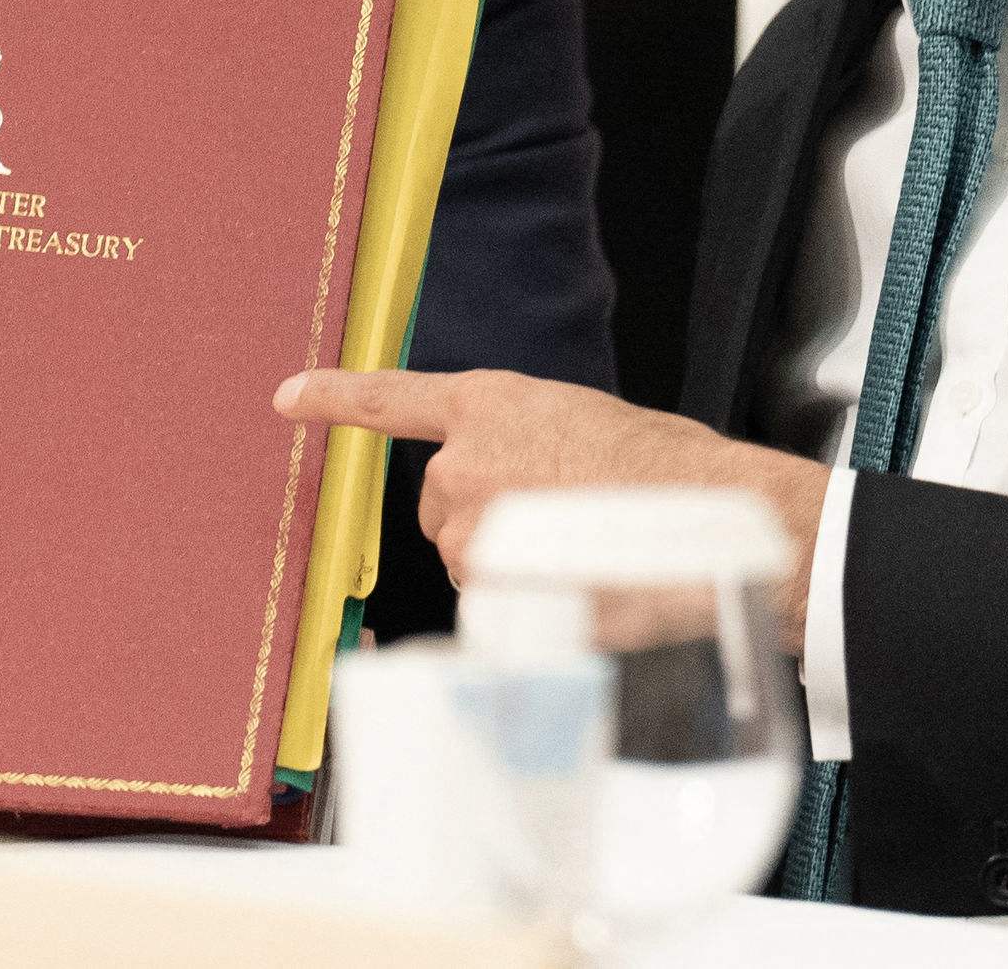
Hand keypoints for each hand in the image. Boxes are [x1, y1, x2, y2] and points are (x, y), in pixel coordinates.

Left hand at [274, 367, 828, 648]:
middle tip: (564, 523)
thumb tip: (527, 492)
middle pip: (442, 507)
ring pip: (469, 562)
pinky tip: (578, 592)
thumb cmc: (674, 475)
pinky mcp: (489, 590)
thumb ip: (531, 449)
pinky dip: (524, 609)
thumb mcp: (590, 428)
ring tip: (584, 553)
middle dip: (484, 521)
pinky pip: (491, 607)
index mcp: (492, 404)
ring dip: (509, 567)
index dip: (336, 398)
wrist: (717, 522)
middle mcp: (465, 462)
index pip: (390, 399)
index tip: (290, 398)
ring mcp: (472, 530)